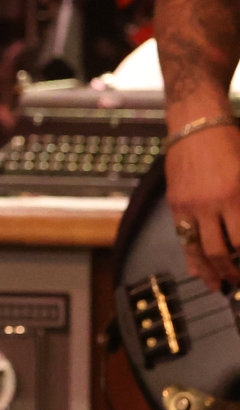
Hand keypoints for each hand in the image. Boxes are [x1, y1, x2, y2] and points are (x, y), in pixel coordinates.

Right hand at [172, 122, 239, 285]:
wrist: (197, 124)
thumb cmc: (231, 143)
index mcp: (235, 197)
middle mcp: (211, 205)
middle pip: (221, 252)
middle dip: (232, 273)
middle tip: (238, 283)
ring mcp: (189, 205)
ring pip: (197, 249)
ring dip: (208, 271)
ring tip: (216, 284)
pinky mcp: (175, 203)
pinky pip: (181, 235)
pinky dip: (190, 255)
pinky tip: (196, 266)